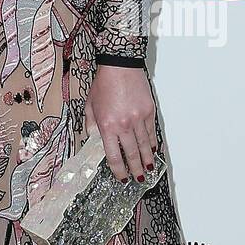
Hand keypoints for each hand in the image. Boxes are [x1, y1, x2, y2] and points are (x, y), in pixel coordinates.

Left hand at [84, 65, 155, 182]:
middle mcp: (124, 125)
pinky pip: (152, 132)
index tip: (122, 177)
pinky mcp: (149, 111)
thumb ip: (91, 124)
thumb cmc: (104, 83)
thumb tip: (94, 139)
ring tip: (149, 170)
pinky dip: (153, 143)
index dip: (118, 170)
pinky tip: (154, 150)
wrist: (120, 66)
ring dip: (147, 160)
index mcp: (107, 125)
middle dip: (135, 169)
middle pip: (131, 154)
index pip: (113, 156)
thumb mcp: (90, 105)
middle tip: (138, 179)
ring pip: (145, 146)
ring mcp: (138, 119)